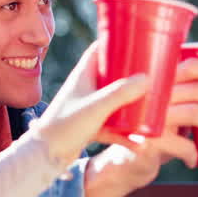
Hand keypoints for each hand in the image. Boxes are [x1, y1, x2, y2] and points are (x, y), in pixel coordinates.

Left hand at [33, 41, 149, 162]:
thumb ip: (121, 92)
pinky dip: (125, 134)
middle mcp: (86, 88)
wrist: (45, 155)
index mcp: (83, 75)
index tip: (136, 41)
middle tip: (153, 74)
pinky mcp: (90, 127)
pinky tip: (139, 143)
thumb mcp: (96, 106)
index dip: (116, 43)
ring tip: (152, 108)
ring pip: (115, 102)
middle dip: (131, 76)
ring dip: (132, 106)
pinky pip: (113, 128)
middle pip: (112, 75)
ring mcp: (89, 108)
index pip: (99, 49)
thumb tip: (146, 78)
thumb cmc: (65, 126)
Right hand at [80, 57, 197, 196]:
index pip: (192, 65)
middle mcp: (154, 94)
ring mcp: (151, 116)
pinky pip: (185, 144)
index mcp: (159, 81)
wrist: (124, 162)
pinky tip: (194, 160)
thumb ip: (187, 97)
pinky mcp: (149, 139)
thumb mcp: (168, 110)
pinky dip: (194, 154)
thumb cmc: (155, 133)